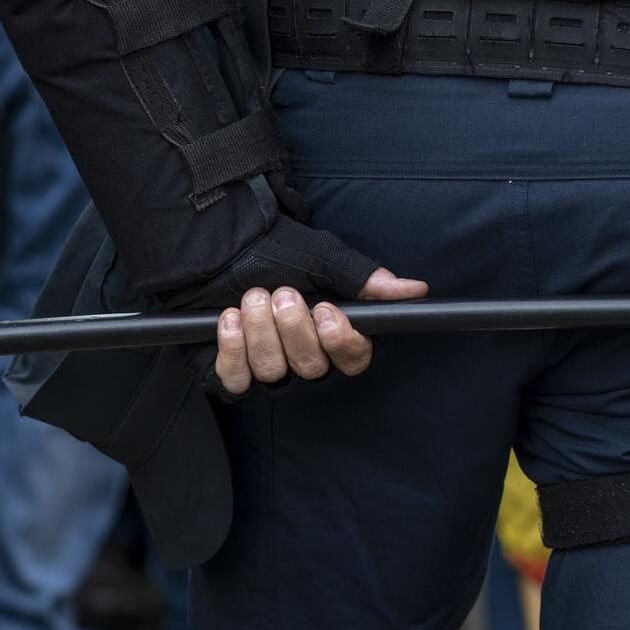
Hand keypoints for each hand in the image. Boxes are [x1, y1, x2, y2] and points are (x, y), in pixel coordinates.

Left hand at [213, 266, 426, 395]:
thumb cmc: (271, 252)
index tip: (326, 311)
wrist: (215, 248)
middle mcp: (303, 358)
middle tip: (281, 293)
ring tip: (250, 297)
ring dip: (260, 329)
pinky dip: (233, 347)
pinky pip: (236, 381)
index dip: (340, 341)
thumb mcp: (323, 259)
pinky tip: (229, 319)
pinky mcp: (230, 374)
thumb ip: (365, 279)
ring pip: (274, 372)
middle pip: (312, 367)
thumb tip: (415, 289)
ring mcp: (267, 370)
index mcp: (332, 334)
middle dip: (292, 327)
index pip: (354, 359)